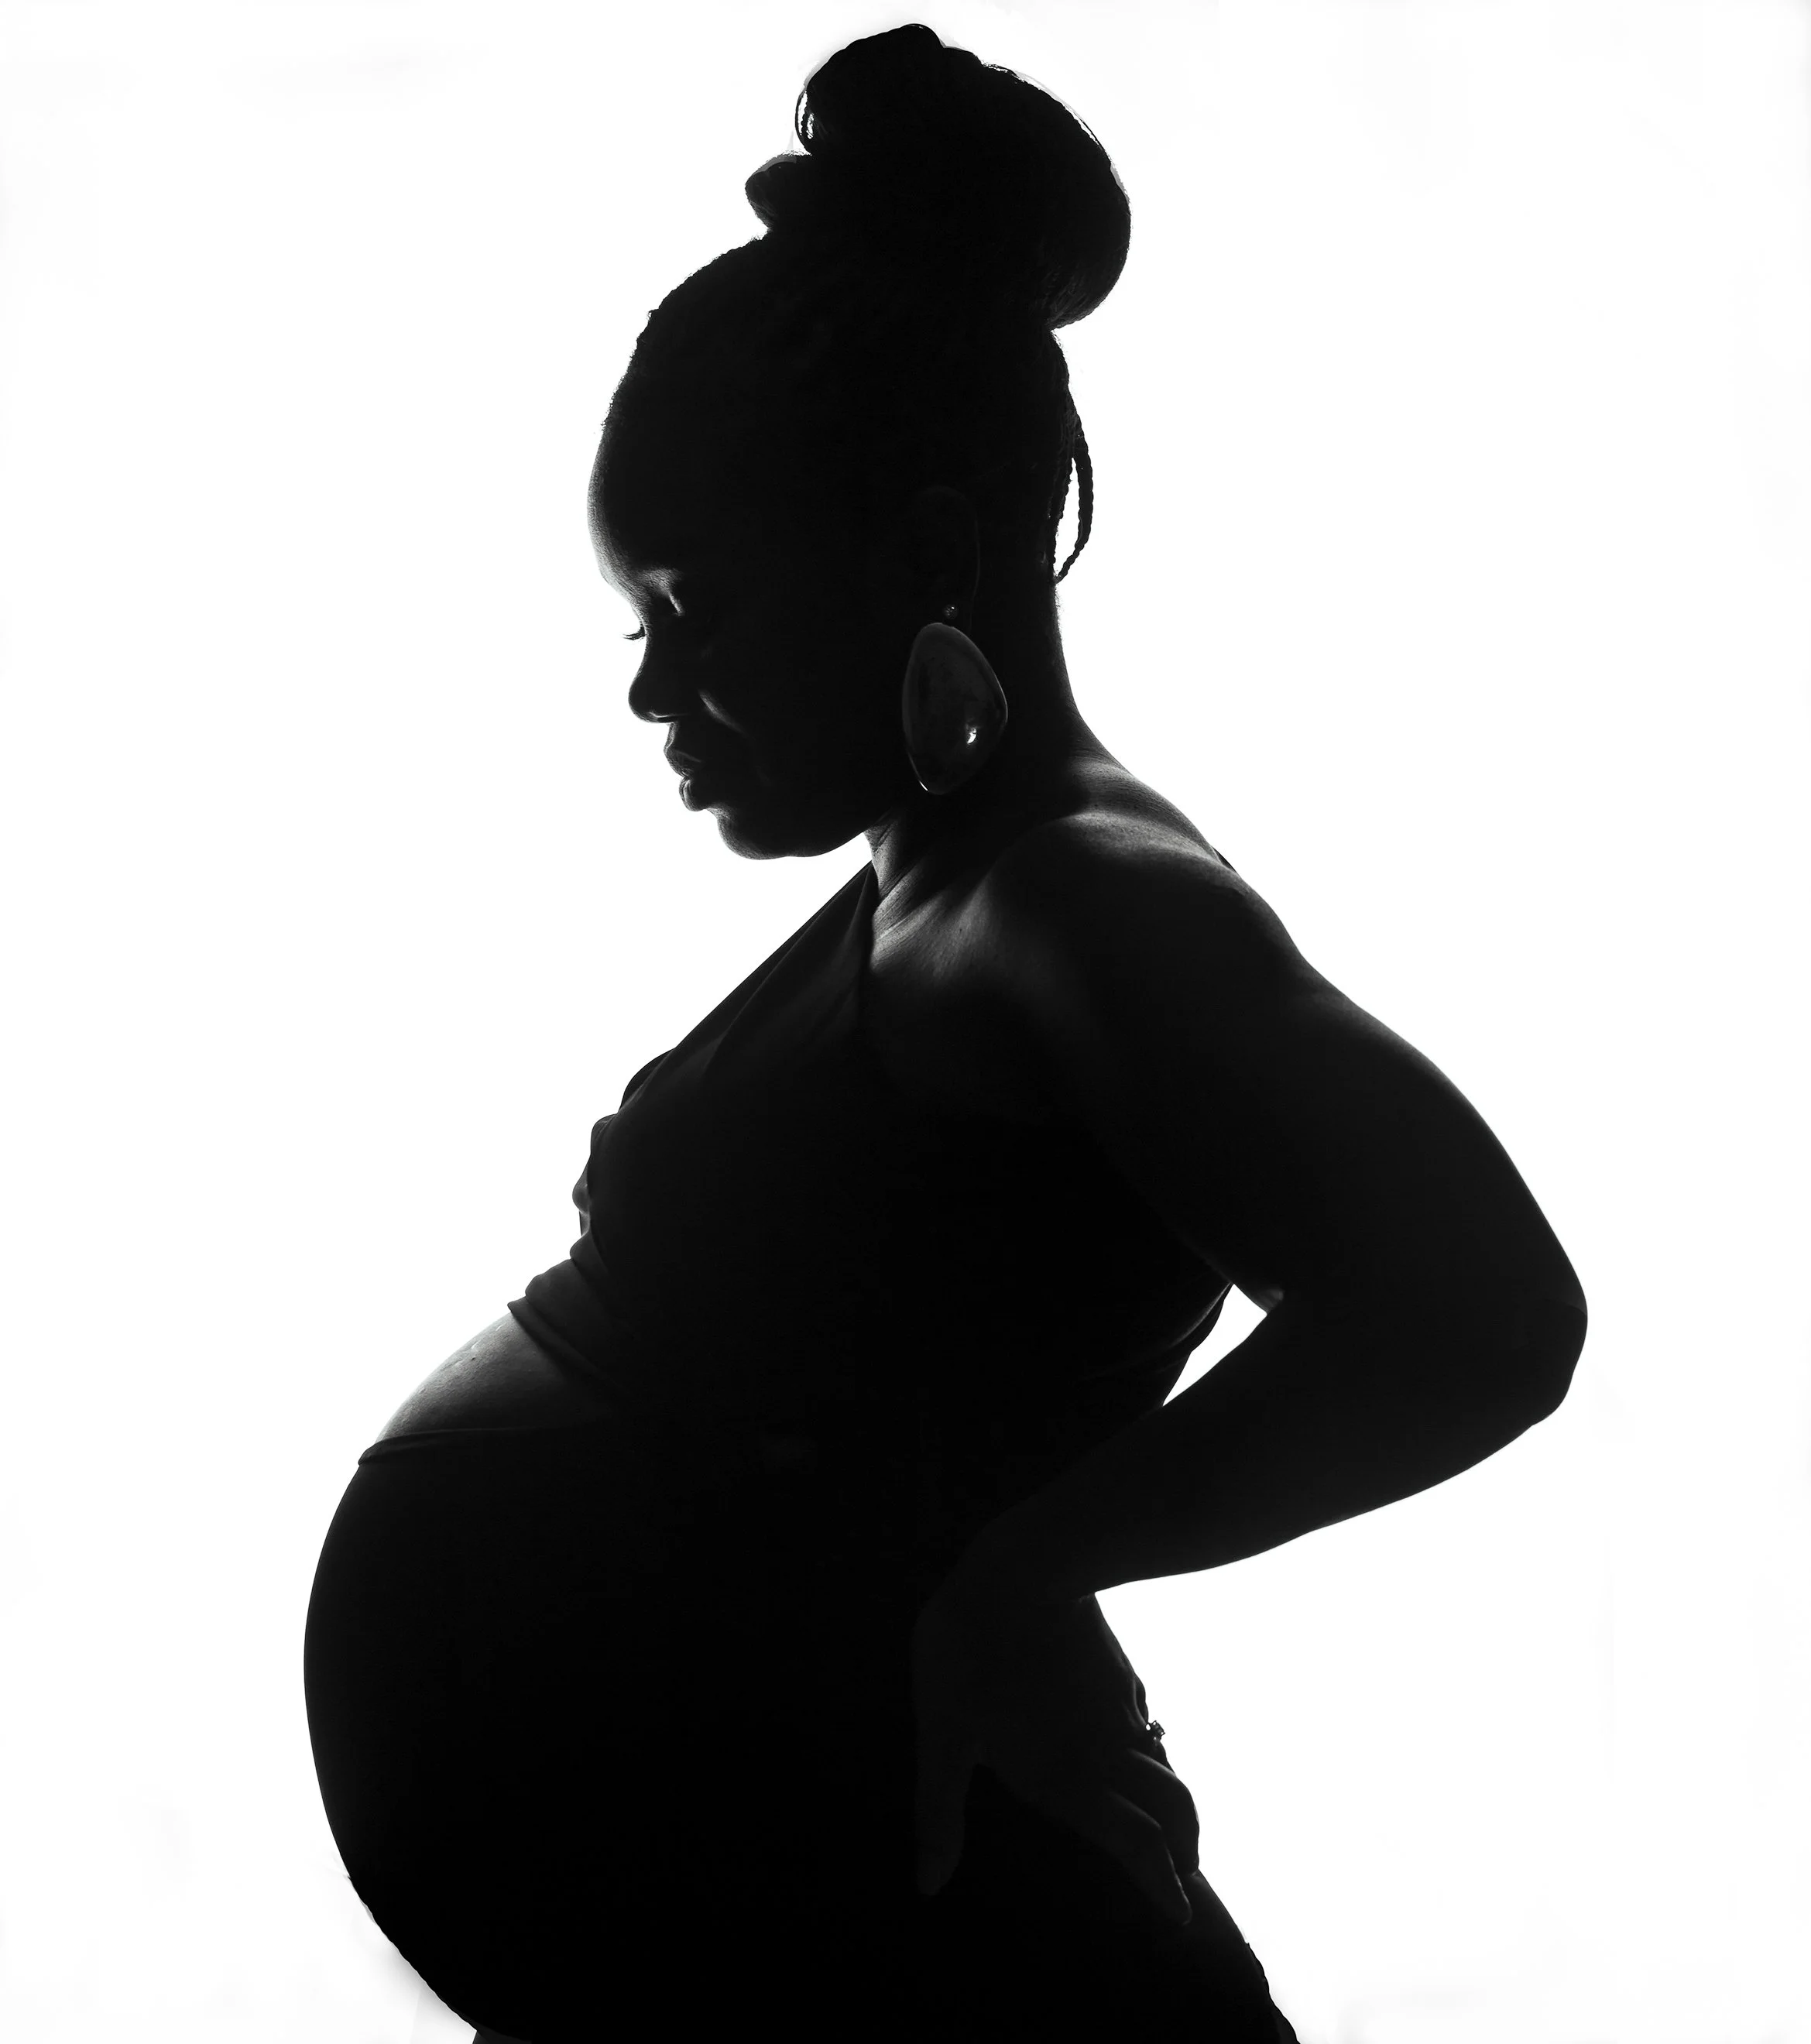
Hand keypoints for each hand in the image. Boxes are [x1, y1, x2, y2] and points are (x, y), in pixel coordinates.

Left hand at [909, 1567, 1199, 1925]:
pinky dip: (1153, 1744)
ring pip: (1163, 1763)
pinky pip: (1145, 1719)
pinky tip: (1139, 1738)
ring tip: (1170, 1818)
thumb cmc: (972, 1653)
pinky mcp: (1118, 1669)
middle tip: (1189, 1872)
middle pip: (1171, 1808)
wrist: (1024, 1565)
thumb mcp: (943, 1738)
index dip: (1163, 1883)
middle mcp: (1106, 1751)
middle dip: (1185, 1847)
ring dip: (1174, 1799)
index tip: (1182, 1916)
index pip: (1136, 1844)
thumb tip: (927, 1885)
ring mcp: (1118, 1706)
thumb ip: (939, 1813)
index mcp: (1069, 1778)